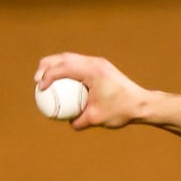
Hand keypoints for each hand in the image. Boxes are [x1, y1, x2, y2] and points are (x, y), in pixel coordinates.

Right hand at [33, 53, 149, 131]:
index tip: (40, 88)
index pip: (63, 67)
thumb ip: (80, 121)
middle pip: (63, 57)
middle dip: (46, 65)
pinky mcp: (102, 67)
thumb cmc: (122, 111)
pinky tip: (63, 84)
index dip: (47, 75)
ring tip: (46, 78)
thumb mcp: (98, 119)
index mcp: (92, 70)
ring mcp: (99, 63)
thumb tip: (69, 123)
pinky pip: (80, 65)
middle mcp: (94, 62)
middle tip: (37, 79)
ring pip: (71, 58)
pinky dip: (68, 70)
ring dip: (56, 66)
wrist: (143, 104)